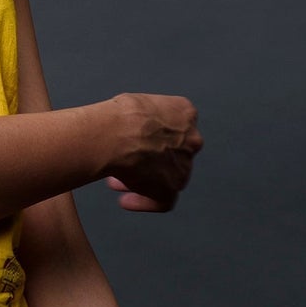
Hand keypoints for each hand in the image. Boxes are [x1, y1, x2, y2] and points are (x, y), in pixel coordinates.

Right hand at [105, 92, 202, 211]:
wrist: (114, 135)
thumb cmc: (118, 117)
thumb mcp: (136, 104)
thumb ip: (145, 117)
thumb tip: (129, 127)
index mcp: (184, 113)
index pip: (174, 128)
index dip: (154, 138)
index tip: (139, 142)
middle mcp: (190, 140)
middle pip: (173, 155)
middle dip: (150, 160)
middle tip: (128, 162)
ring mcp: (183, 166)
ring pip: (167, 178)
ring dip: (144, 181)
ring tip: (118, 183)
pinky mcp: (171, 188)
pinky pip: (162, 201)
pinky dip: (144, 202)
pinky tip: (126, 201)